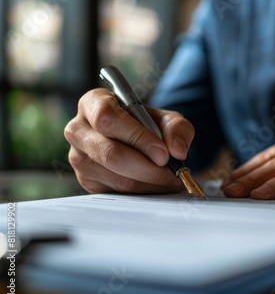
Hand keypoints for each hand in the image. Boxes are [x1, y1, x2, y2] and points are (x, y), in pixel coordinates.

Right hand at [64, 88, 194, 192]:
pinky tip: (156, 184)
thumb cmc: (147, 125)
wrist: (138, 142)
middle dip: (146, 166)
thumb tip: (177, 150)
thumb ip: (177, 128)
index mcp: (94, 102)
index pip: (107, 117)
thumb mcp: (166, 119)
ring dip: (149, 181)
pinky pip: (116, 191)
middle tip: (171, 171)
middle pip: (110, 153)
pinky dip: (143, 190)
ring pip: (116, 176)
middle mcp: (79, 128)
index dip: (136, 137)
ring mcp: (78, 156)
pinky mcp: (85, 180)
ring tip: (171, 179)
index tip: (162, 152)